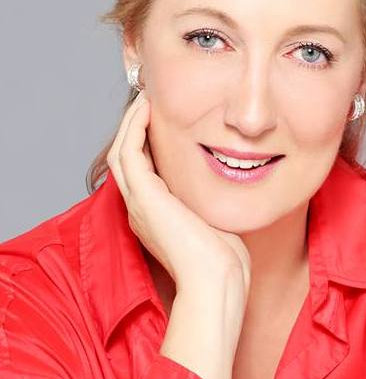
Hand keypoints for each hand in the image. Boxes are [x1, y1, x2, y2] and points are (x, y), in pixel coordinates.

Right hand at [106, 89, 250, 299]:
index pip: (144, 170)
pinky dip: (134, 127)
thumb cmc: (223, 258)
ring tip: (145, 99)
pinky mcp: (143, 195)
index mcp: (155, 214)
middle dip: (136, 128)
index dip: (148, 142)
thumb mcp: (214, 221)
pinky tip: (147, 109)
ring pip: (122, 151)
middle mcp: (141, 207)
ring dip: (132, 123)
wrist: (216, 279)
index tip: (162, 118)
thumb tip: (230, 179)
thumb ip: (211, 200)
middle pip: (127, 158)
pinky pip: (129, 151)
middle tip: (149, 102)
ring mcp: (138, 202)